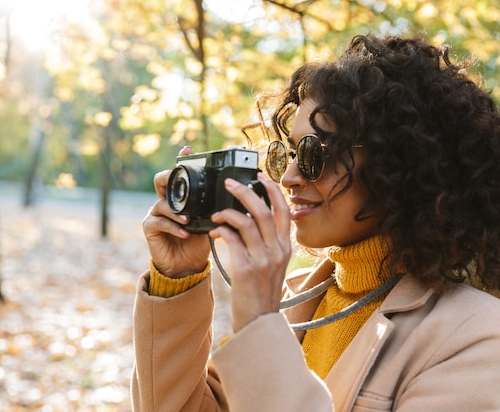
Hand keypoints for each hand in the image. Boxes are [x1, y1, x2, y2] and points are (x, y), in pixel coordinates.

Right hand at [142, 147, 209, 277]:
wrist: (187, 266)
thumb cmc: (199, 243)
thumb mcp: (211, 223)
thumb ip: (217, 209)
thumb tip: (238, 198)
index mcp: (182, 197)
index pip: (180, 175)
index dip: (181, 160)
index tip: (189, 149)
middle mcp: (166, 201)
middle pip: (161, 180)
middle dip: (168, 177)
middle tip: (178, 180)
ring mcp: (156, 213)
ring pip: (161, 203)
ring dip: (176, 211)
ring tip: (189, 219)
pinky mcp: (150, 227)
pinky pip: (158, 222)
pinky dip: (173, 226)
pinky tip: (185, 232)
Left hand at [208, 172, 291, 331]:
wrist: (259, 323)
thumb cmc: (263, 293)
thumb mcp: (274, 265)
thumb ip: (267, 243)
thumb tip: (249, 220)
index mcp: (285, 247)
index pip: (283, 210)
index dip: (273, 189)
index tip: (259, 176)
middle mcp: (277, 251)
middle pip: (264, 210)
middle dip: (245, 191)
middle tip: (230, 183)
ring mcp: (263, 260)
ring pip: (246, 222)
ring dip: (227, 211)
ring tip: (216, 212)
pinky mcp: (245, 269)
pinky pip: (232, 239)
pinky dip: (221, 230)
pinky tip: (214, 231)